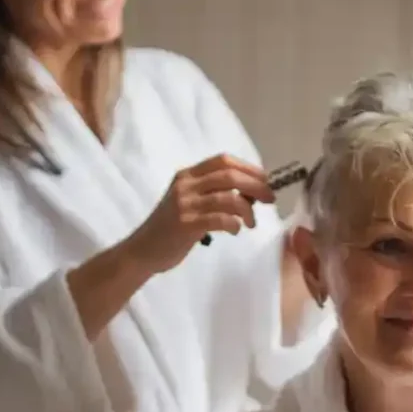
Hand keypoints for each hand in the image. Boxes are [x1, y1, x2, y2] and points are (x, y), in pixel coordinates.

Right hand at [128, 155, 274, 273]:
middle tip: (269, 199)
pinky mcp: (185, 224)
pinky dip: (234, 224)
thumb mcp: (189, 202)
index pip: (223, 160)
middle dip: (255, 185)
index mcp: (188, 176)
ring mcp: (184, 204)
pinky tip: (236, 231)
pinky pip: (220, 219)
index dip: (249, 168)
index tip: (265, 180)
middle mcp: (186, 185)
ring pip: (228, 197)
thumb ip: (213, 194)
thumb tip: (249, 194)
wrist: (142, 251)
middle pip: (229, 175)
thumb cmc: (170, 228)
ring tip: (251, 223)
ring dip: (247, 210)